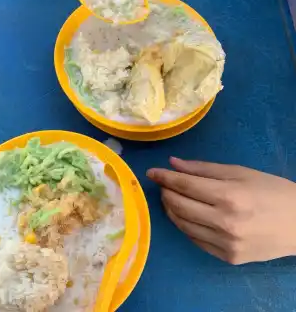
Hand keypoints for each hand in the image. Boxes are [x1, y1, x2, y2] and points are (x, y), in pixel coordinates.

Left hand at [147, 158, 295, 264]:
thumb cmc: (271, 191)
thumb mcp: (239, 172)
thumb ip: (202, 169)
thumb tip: (172, 163)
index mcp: (229, 196)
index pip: (184, 185)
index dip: (163, 177)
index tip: (151, 172)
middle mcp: (225, 223)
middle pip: (178, 206)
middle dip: (165, 192)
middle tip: (163, 184)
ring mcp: (226, 244)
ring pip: (182, 225)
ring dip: (171, 209)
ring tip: (171, 198)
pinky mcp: (228, 258)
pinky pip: (195, 240)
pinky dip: (185, 225)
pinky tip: (186, 215)